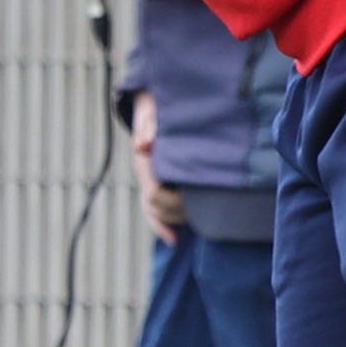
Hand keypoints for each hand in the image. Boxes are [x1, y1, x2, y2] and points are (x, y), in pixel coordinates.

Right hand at [132, 94, 183, 243]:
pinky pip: (153, 213)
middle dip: (178, 210)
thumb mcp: (154, 114)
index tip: (192, 201)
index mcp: (144, 161)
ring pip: (154, 212)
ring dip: (174, 218)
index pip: (154, 191)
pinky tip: (174, 239)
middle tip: (202, 207)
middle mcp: (143, 175)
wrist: (153, 107)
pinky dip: (162, 227)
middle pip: (155, 206)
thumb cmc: (157, 110)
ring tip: (198, 218)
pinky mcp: (154, 187)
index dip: (173, 200)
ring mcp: (147, 182)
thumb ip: (151, 129)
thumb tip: (143, 147)